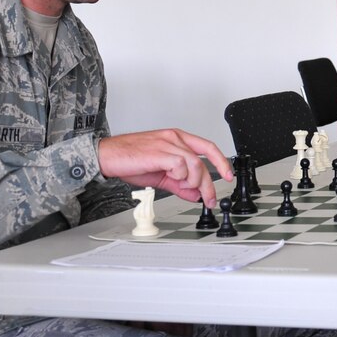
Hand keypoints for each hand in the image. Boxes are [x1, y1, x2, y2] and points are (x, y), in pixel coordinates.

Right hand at [97, 129, 233, 204]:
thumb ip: (180, 184)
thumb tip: (195, 195)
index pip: (208, 147)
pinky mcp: (160, 152)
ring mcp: (168, 143)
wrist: (108, 156)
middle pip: (205, 158)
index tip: (228, 176)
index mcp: (177, 138)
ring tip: (183, 187)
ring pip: (195, 163)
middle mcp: (174, 138)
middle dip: (209, 183)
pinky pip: (180, 166)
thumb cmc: (130, 160)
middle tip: (209, 198)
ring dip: (193, 181)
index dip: (222, 162)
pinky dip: (180, 177)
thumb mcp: (161, 175)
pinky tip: (172, 179)